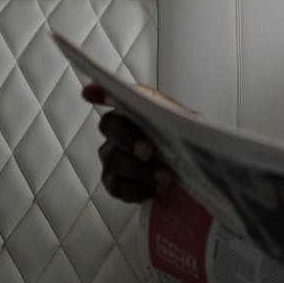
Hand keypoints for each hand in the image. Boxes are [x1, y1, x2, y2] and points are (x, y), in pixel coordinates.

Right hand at [82, 82, 180, 202]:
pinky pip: (116, 185)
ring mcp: (112, 154)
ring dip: (140, 170)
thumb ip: (187, 120)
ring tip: (165, 177)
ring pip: (113, 158)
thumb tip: (189, 121)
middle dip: (130, 138)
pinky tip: (154, 190)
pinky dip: (137, 190)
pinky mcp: (113, 180)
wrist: (191, 172)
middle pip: (110, 125)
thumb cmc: (186, 143)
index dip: (101, 92)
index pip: (116, 94)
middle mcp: (119, 128)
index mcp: (138, 108)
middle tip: (149, 152)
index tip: (90, 93)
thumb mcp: (192, 127)